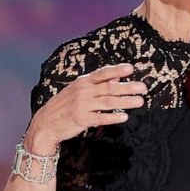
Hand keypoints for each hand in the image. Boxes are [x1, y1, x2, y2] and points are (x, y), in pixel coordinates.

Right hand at [25, 63, 146, 152]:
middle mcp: (83, 91)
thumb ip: (98, 83)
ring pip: (108, 102)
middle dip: (128, 87)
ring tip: (139, 102)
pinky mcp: (81, 119)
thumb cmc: (66, 104)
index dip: (117, 70)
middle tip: (143, 88)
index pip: (102, 73)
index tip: (131, 68)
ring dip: (125, 102)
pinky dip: (113, 117)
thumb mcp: (79, 89)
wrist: (46, 122)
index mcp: (83, 81)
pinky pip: (100, 118)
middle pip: (109, 88)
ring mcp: (81, 105)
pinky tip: (124, 117)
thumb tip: (117, 76)